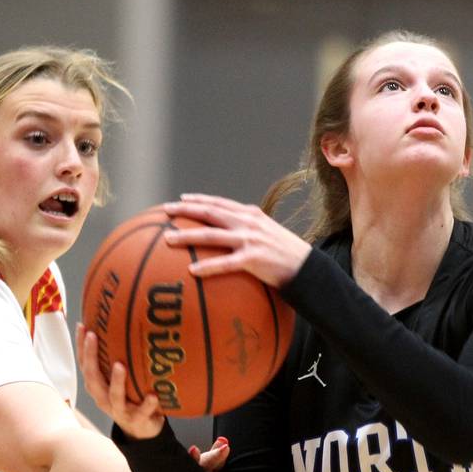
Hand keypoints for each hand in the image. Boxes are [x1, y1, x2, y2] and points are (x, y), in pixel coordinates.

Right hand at [77, 325, 166, 439]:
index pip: (85, 365)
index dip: (81, 347)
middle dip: (91, 357)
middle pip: (93, 378)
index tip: (83, 326)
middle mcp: (104, 398)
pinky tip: (153, 395)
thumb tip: (120, 325)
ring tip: (120, 366)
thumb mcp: (120, 379)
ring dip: (116, 381)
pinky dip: (147, 404)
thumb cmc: (130, 397)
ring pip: (114, 396)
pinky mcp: (137, 420)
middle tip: (93, 337)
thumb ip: (117, 359)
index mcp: (99, 387)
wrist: (142, 430)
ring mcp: (120, 410)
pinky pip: (141, 412)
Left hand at [162, 194, 311, 288]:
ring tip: (168, 240)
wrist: (307, 266)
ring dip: (187, 236)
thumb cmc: (285, 254)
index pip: (219, 203)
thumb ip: (250, 230)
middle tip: (165, 211)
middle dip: (185, 210)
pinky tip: (192, 272)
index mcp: (250, 215)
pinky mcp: (253, 259)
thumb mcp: (268, 234)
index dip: (199, 200)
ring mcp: (250, 240)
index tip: (181, 199)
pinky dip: (208, 267)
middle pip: (210, 212)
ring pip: (211, 235)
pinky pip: (225, 263)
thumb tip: (230, 236)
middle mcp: (248, 223)